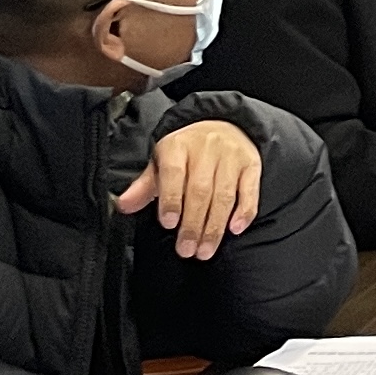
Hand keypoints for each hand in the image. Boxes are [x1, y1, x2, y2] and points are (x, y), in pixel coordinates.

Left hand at [114, 119, 260, 260]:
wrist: (224, 124)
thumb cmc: (187, 152)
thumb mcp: (161, 162)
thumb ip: (144, 186)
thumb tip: (123, 205)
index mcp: (178, 145)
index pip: (173, 172)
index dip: (171, 199)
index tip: (169, 224)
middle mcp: (207, 148)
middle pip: (201, 190)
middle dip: (193, 224)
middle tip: (187, 249)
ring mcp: (232, 156)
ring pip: (224, 195)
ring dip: (215, 227)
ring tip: (205, 250)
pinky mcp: (252, 164)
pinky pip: (250, 191)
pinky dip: (244, 212)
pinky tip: (235, 229)